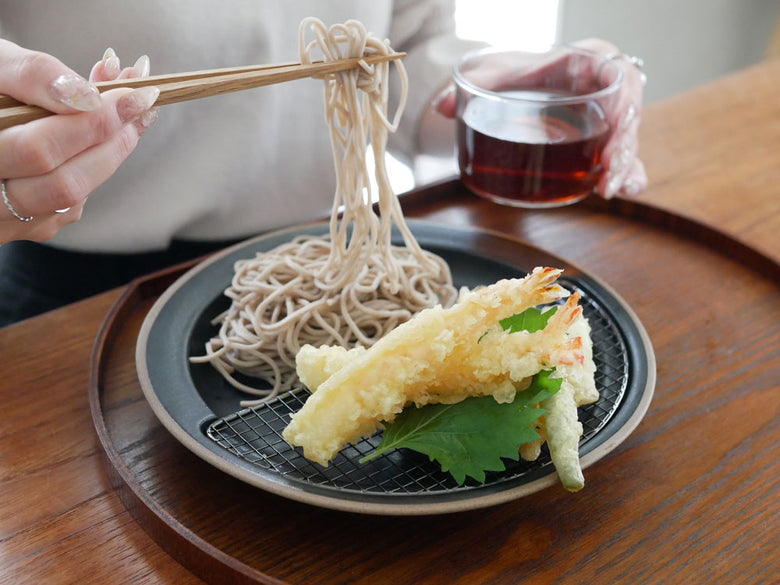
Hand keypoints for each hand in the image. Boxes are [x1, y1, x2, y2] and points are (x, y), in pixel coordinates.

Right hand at [0, 42, 158, 243]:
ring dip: (110, 154)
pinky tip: (102, 135)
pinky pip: (69, 204)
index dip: (93, 123)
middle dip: (111, 141)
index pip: (39, 150)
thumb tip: (87, 96)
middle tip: (140, 103)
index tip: (132, 93)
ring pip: (71, 200)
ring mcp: (6, 219)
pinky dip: (93, 166)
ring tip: (129, 113)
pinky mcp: (26, 225)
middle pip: (64, 185)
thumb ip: (31, 75)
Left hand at [434, 39, 646, 198]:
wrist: (532, 80)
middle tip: (608, 172)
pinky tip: (617, 192)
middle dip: (623, 146)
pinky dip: (623, 176)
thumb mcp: (504, 72)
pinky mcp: (604, 143)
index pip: (618, 76)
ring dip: (626, 167)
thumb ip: (478, 84)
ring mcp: (608, 119)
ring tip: (610, 189)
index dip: (622, 102)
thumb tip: (440, 106)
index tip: (614, 124)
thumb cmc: (527, 71)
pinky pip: (622, 160)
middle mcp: (607, 89)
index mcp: (590, 61)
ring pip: (628, 143)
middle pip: (627, 117)